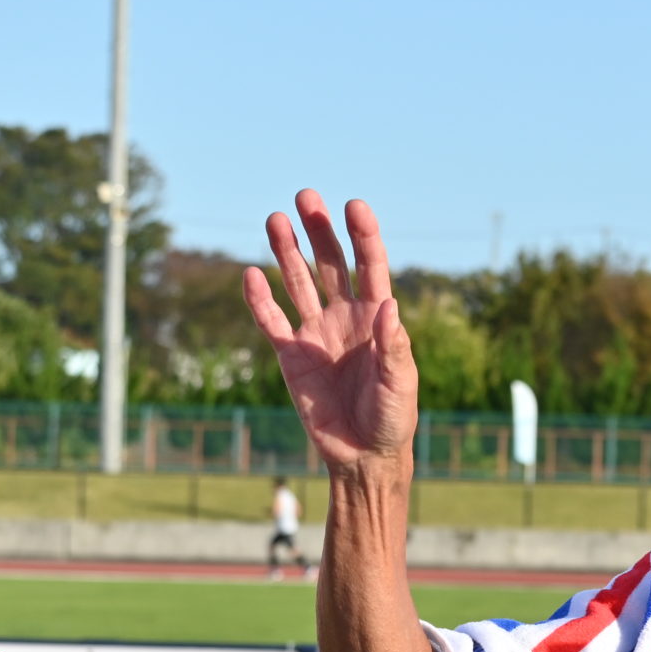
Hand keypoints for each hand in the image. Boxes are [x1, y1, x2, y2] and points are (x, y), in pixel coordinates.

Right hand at [243, 190, 418, 474]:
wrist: (363, 455)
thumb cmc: (392, 419)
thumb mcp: (400, 384)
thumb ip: (394, 347)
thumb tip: (388, 306)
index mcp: (377, 317)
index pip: (370, 265)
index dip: (363, 235)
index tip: (354, 206)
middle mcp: (345, 316)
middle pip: (331, 264)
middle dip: (319, 231)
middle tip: (306, 196)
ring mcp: (316, 333)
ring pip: (298, 283)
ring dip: (287, 252)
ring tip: (275, 218)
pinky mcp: (291, 356)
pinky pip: (272, 321)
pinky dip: (260, 300)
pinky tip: (250, 274)